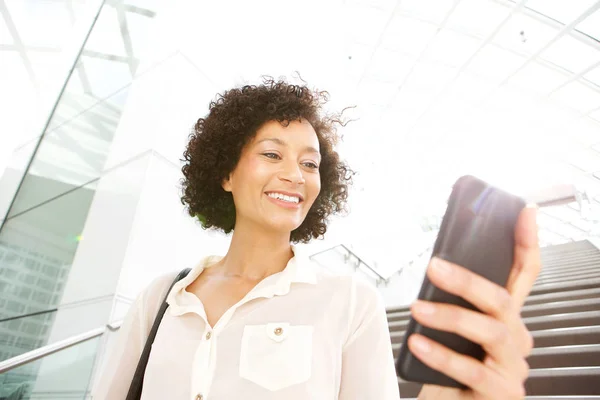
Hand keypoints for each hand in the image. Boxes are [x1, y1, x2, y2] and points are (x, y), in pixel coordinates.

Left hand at [411, 206, 540, 399]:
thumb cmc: (450, 365)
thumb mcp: (453, 329)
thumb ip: (455, 301)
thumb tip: (436, 267)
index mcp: (506, 317)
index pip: (524, 274)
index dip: (527, 242)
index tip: (524, 211)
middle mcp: (516, 339)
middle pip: (503, 300)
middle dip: (468, 280)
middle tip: (435, 267)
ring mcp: (513, 367)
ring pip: (491, 332)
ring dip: (451, 316)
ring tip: (417, 310)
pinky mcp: (503, 393)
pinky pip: (473, 370)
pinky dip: (442, 355)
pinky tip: (419, 344)